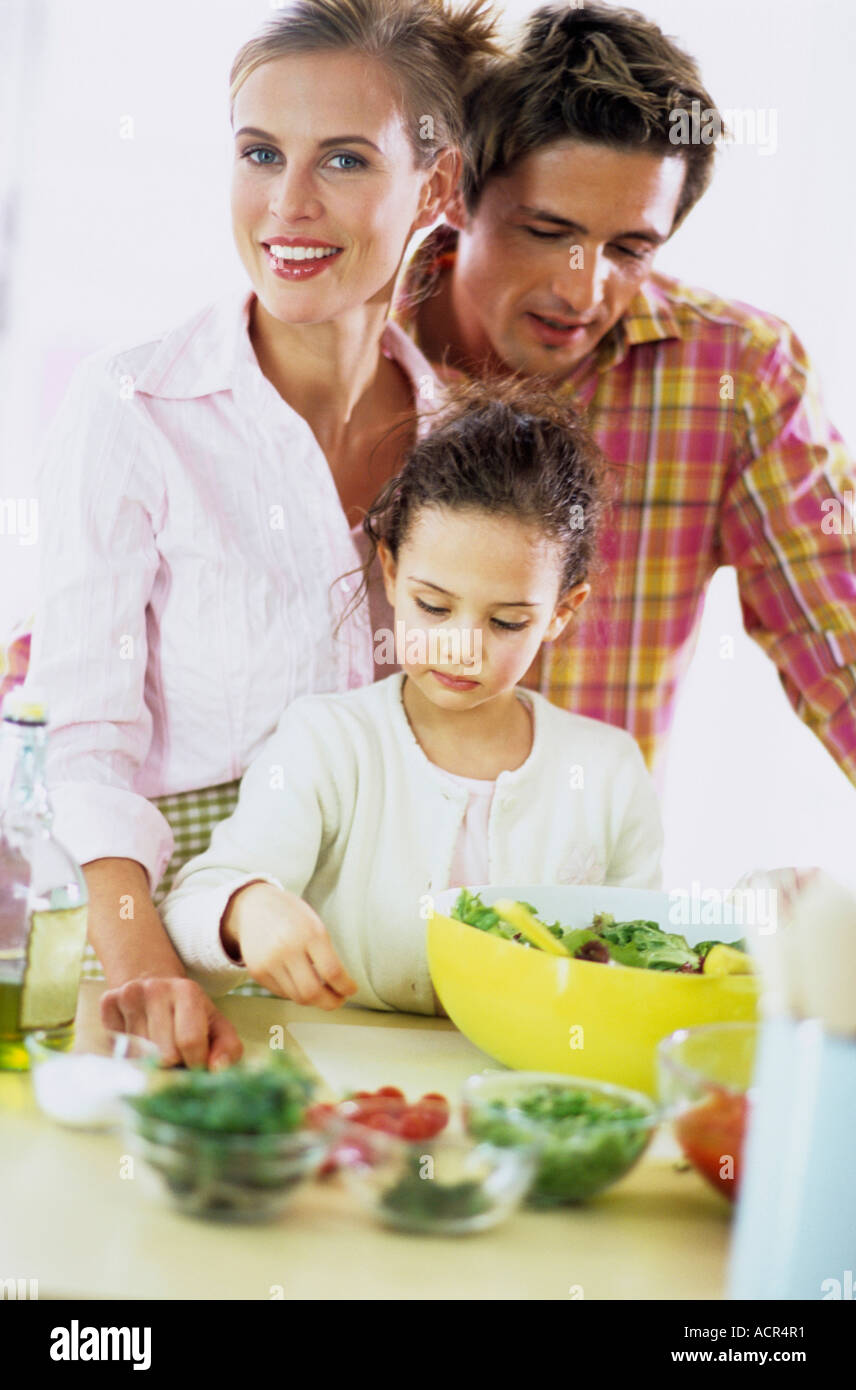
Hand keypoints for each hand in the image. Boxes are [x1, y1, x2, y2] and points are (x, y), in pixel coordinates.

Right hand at [100, 976, 243, 1069]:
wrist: (155, 986)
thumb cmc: (190, 1015)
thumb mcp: (217, 1026)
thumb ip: (228, 1048)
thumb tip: (217, 1070)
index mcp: (187, 991)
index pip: (190, 1041)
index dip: (195, 1063)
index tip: (195, 1065)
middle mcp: (155, 988)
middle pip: (162, 1053)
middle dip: (172, 1065)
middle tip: (175, 1055)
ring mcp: (128, 994)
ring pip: (138, 1055)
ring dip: (149, 1061)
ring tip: (157, 1046)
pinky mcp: (107, 1002)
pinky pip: (116, 1049)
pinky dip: (129, 1053)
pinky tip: (138, 1040)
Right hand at [222, 882, 357, 1009]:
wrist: (253, 906)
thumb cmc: (291, 915)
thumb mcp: (314, 924)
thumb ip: (326, 952)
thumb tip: (339, 984)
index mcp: (309, 933)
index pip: (332, 972)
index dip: (346, 987)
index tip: (351, 989)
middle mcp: (287, 949)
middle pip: (313, 992)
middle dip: (331, 1002)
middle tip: (339, 999)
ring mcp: (269, 962)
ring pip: (297, 997)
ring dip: (314, 999)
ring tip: (321, 992)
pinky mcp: (256, 972)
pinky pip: (282, 993)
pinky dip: (295, 993)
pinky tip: (300, 982)